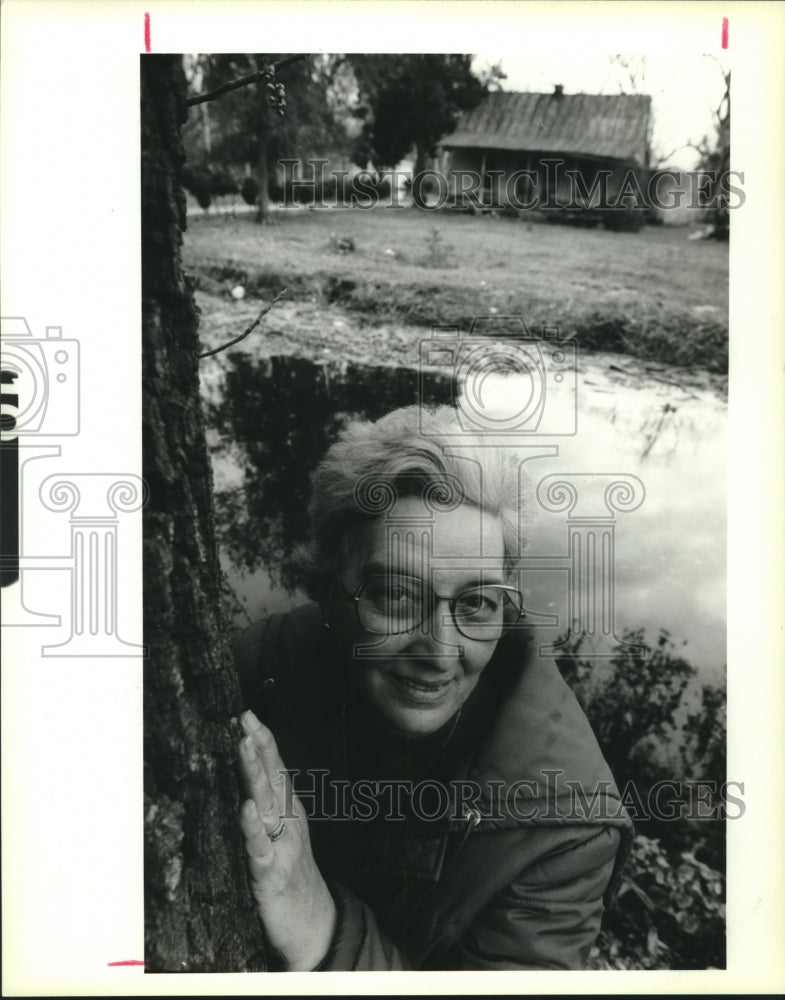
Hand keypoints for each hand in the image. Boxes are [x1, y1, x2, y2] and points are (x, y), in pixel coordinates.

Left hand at [238, 710, 336, 970]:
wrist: (314, 926)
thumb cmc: (291, 875)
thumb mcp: (281, 834)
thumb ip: (266, 805)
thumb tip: (246, 773)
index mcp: (288, 811)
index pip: (275, 768)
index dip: (262, 741)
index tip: (246, 714)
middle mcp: (287, 822)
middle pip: (271, 778)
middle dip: (258, 746)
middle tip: (245, 718)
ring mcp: (281, 846)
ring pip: (265, 803)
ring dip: (254, 773)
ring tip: (243, 746)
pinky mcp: (270, 874)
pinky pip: (260, 847)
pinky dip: (252, 828)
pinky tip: (245, 809)